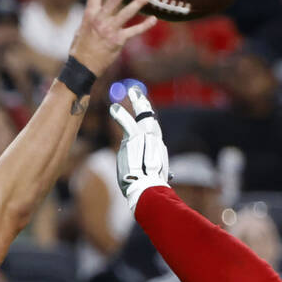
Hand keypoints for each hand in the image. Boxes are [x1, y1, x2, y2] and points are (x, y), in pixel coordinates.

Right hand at [68, 0, 156, 76]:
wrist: (83, 66)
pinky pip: (134, 31)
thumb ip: (93, 16)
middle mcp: (100, 20)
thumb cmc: (81, 47)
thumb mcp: (82, 28)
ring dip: (138, 2)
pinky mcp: (118, 40)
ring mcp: (110, 30)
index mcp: (90, 14)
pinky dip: (144, 25)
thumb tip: (100, 8)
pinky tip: (153, 19)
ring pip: (126, 13)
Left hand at [110, 83, 168, 209]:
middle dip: (145, 105)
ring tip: (131, 92)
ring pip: (142, 117)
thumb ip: (158, 173)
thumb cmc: (150, 188)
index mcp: (158, 151)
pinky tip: (113, 108)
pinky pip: (128, 124)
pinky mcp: (135, 140)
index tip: (147, 115)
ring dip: (137, 102)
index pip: (153, 133)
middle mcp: (155, 142)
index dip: (149, 123)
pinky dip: (120, 115)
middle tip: (139, 94)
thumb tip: (168, 178)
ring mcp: (146, 139)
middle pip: (151, 120)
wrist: (148, 189)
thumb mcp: (154, 178)